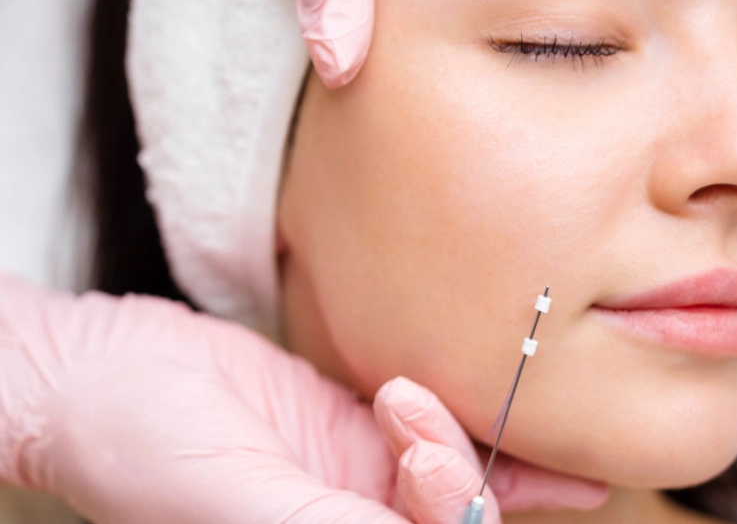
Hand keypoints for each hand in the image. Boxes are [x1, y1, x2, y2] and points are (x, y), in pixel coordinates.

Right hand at [0, 275, 605, 522]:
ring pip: (451, 481)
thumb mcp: (245, 502)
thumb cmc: (145, 451)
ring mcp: (356, 487)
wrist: (100, 373)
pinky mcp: (355, 433)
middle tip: (416, 436)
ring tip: (395, 399)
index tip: (435, 474)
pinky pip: (434, 437)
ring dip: (448, 441)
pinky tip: (492, 433)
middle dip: (456, 484)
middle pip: (452, 522)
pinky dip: (468, 431)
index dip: (454, 523)